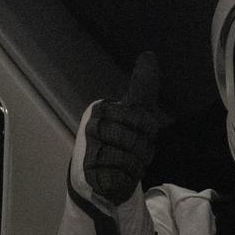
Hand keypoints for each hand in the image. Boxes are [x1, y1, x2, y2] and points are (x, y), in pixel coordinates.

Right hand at [83, 51, 167, 203]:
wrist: (96, 176)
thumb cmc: (118, 140)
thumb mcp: (134, 112)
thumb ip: (142, 87)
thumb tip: (148, 54)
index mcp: (102, 108)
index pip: (141, 118)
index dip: (147, 131)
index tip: (142, 134)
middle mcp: (91, 126)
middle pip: (135, 140)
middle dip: (141, 151)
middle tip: (133, 153)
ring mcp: (86, 150)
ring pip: (127, 159)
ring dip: (133, 167)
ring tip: (125, 165)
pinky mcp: (86, 173)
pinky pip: (117, 177)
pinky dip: (123, 180)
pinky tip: (117, 177)